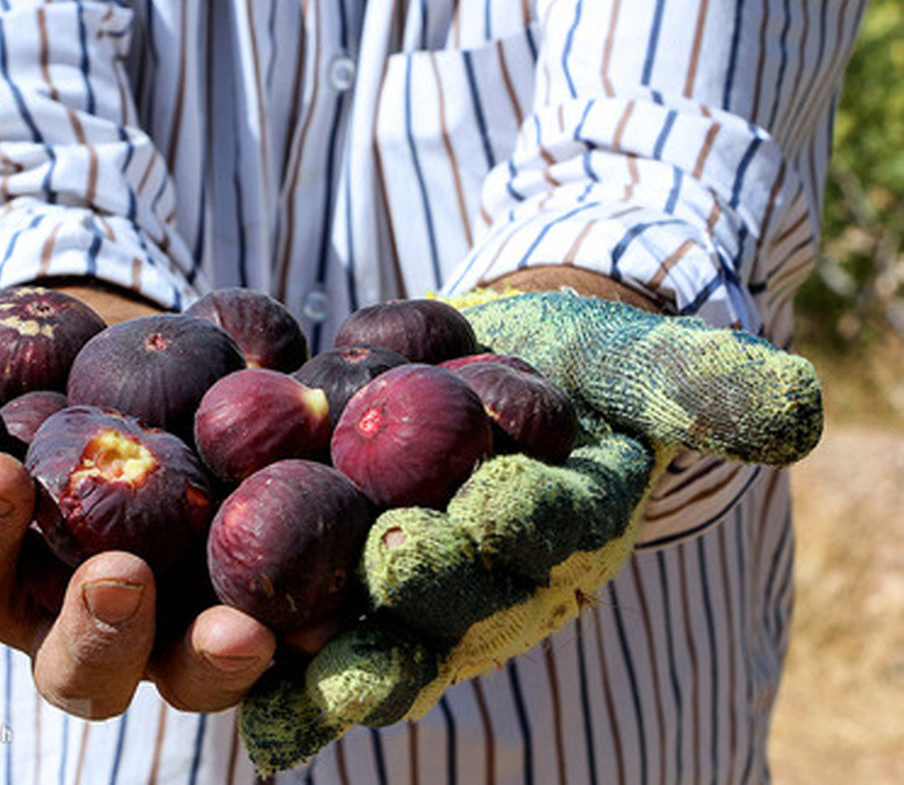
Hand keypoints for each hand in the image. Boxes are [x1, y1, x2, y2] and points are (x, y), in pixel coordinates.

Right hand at [0, 358, 276, 719]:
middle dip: (95, 629)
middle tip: (118, 576)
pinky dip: (303, 636)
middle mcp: (85, 622)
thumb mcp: (0, 380)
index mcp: (6, 573)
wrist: (155, 375)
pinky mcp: (252, 615)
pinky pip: (280, 644)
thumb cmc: (57, 384)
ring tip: (241, 632)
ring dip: (208, 661)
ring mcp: (174, 632)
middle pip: (78, 668)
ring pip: (183, 679)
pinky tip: (331, 615)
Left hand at [239, 289, 823, 772]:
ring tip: (281, 645)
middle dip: (425, 587)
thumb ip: (709, 391)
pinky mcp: (333, 572)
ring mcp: (404, 591)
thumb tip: (802, 415)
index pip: (542, 541)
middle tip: (393, 557)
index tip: (498, 504)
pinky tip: (225, 663)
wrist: (493, 366)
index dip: (525, 527)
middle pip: (448, 599)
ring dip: (329, 643)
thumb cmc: (577, 369)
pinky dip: (267, 648)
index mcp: (555, 539)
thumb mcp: (642, 364)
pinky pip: (298, 613)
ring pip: (366, 627)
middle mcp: (482, 584)